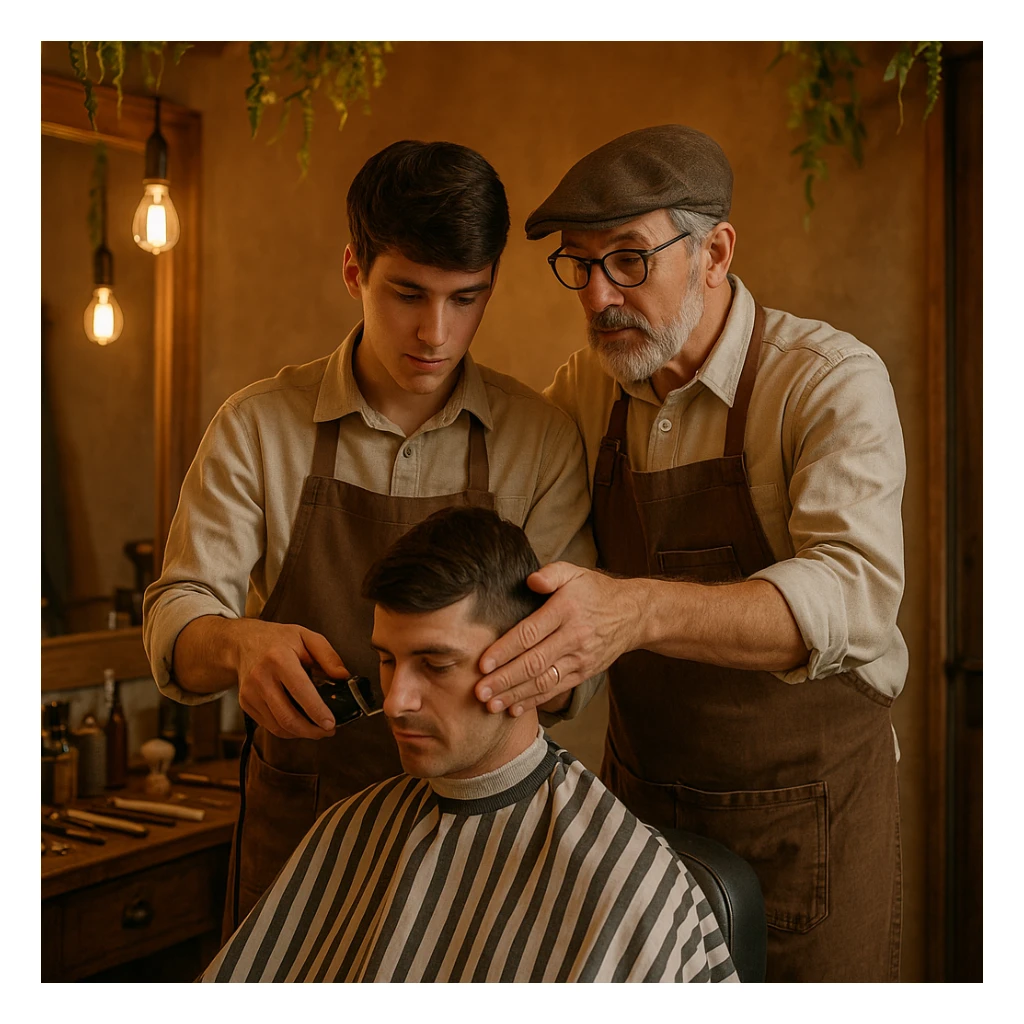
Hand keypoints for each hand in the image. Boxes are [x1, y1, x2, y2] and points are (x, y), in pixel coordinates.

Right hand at [231, 619, 347, 739]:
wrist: (244, 642)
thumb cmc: (278, 639)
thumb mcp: (307, 636)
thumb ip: (328, 655)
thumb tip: (343, 676)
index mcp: (279, 658)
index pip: (300, 690)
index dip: (316, 710)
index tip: (331, 723)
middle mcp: (261, 677)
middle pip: (286, 716)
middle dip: (311, 730)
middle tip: (328, 731)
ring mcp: (250, 693)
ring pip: (277, 726)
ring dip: (301, 733)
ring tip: (317, 729)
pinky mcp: (245, 703)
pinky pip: (269, 725)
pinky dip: (287, 730)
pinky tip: (300, 724)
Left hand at [475, 562, 641, 715]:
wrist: (632, 614)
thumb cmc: (595, 591)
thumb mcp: (575, 573)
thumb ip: (551, 574)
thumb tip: (531, 580)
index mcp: (566, 611)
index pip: (530, 633)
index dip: (505, 650)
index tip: (482, 663)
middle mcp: (573, 637)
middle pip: (534, 663)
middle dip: (504, 679)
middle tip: (479, 691)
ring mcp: (580, 659)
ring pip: (544, 681)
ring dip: (516, 695)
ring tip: (491, 705)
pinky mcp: (583, 673)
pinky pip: (556, 690)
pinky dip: (534, 701)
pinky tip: (514, 708)